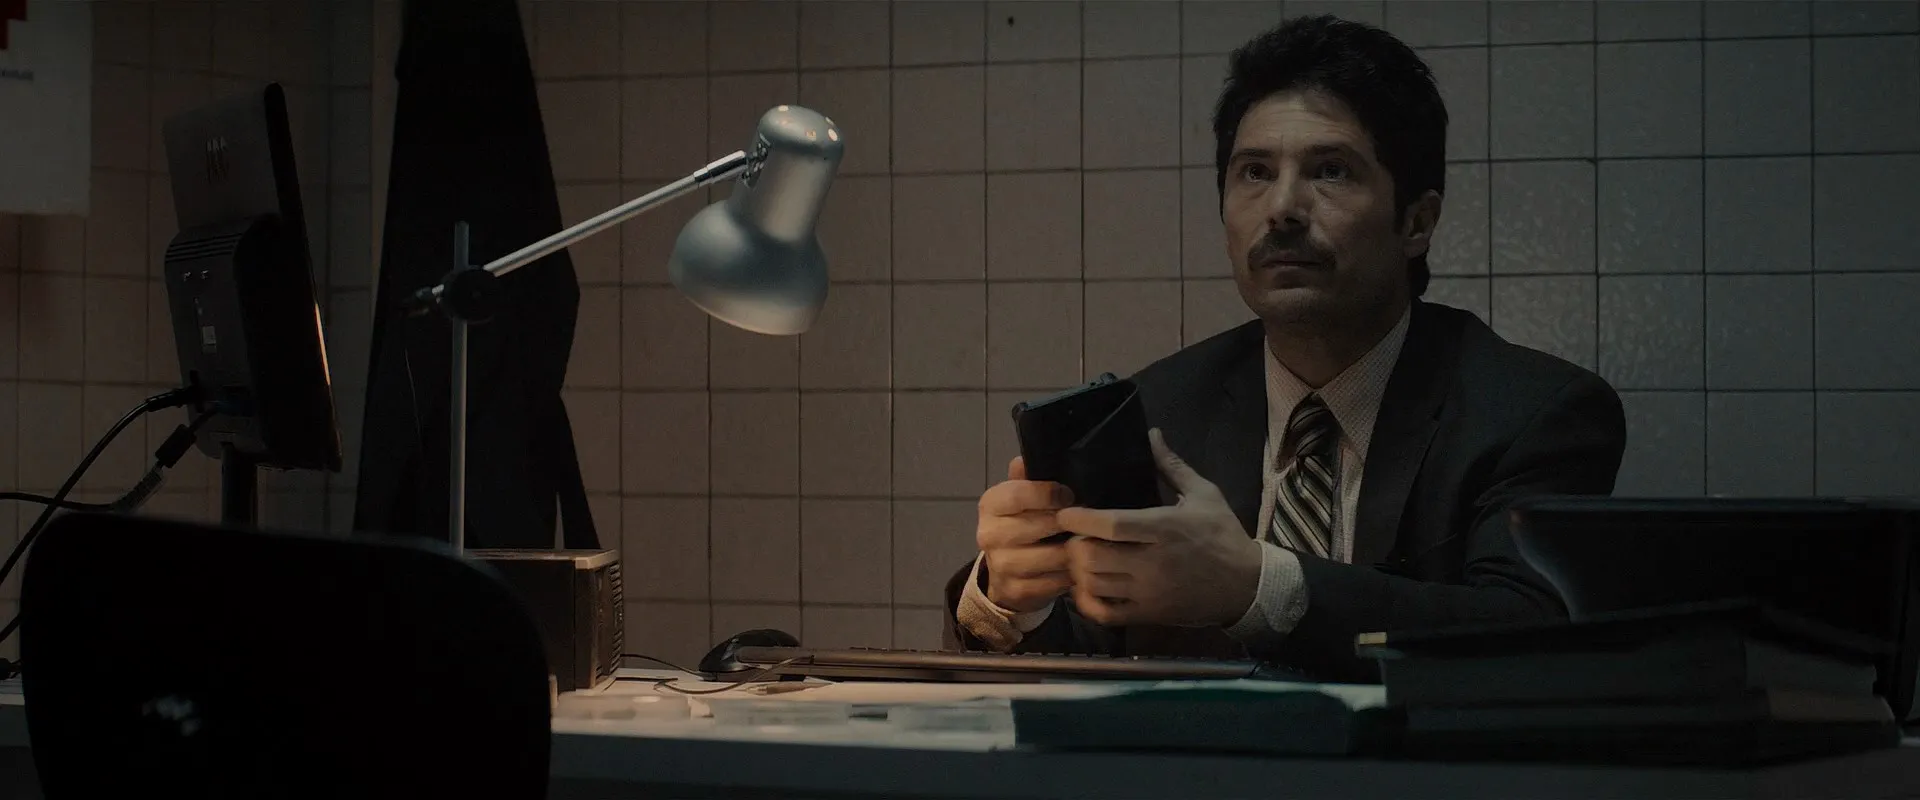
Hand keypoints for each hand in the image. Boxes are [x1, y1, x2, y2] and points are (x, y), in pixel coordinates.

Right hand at [977, 456, 1075, 612]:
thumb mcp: (1021, 497)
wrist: (1007, 573)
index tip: (1070, 495)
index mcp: (990, 505)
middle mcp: (988, 534)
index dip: (1050, 493)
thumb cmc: (1022, 524)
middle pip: (1040, 525)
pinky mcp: (1016, 590)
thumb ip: (1026, 478)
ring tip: (1089, 543)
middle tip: (1089, 521)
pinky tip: (1080, 566)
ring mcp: (1001, 565)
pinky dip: (1072, 574)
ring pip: (1053, 556)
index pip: (1020, 494)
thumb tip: (1024, 458)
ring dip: (1075, 550)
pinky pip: (1055, 581)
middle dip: (1069, 523)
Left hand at [1055, 429, 1262, 627]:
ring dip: (1078, 571)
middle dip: (1074, 545)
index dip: (1080, 519)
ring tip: (1079, 559)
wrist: (1247, 585)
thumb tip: (1151, 434)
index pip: (1111, 525)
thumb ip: (1172, 465)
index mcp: (1164, 528)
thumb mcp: (1204, 494)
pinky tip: (1087, 589)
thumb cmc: (1223, 535)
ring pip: (1094, 585)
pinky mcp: (1149, 615)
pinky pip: (1105, 613)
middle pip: (1093, 556)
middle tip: (1073, 537)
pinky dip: (1087, 602)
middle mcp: (1153, 562)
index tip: (1065, 513)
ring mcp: (1149, 592)